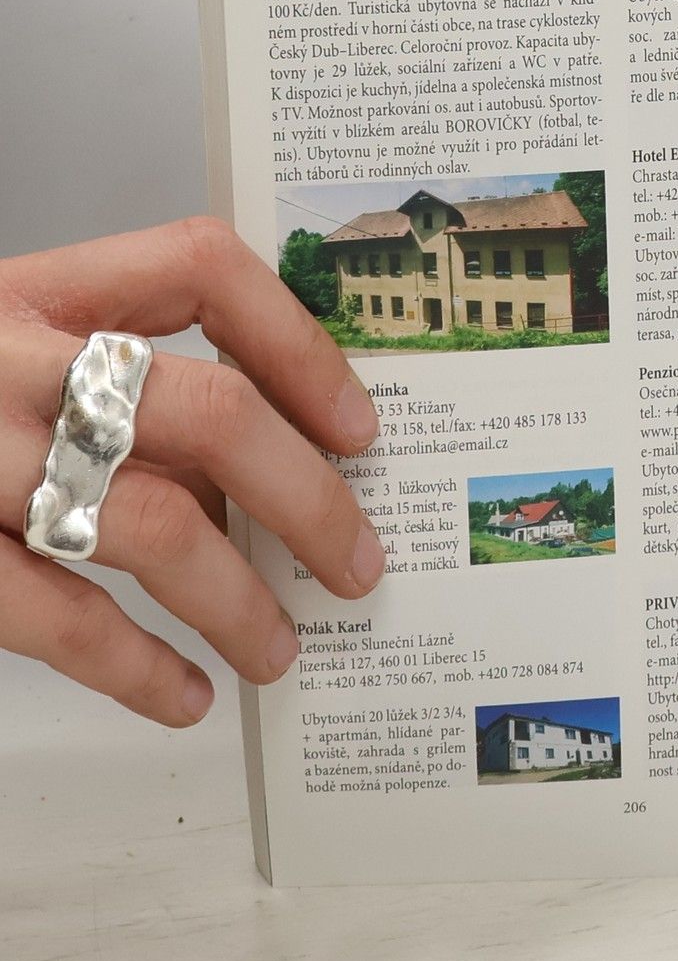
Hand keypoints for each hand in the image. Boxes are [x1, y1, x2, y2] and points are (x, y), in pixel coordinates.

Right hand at [0, 219, 385, 725]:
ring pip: (149, 519)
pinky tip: (184, 695)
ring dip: (239, 599)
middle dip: (308, 495)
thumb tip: (259, 474)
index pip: (197, 265)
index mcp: (22, 290)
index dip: (297, 340)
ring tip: (282, 651)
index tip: (360, 424)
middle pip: (206, 404)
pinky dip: (138, 665)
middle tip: (359, 564)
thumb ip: (98, 383)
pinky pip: (54, 612)